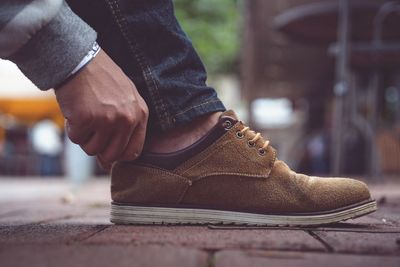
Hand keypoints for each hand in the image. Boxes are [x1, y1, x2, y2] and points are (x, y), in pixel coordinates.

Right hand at [55, 50, 148, 168]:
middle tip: (92, 130)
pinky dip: (72, 128)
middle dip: (99, 148)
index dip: (118, 155)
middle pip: (112, 155)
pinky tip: (75, 110)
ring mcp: (108, 119)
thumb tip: (108, 162)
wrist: (79, 59)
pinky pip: (76, 138)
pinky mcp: (87, 118)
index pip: (133, 152)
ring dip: (84, 136)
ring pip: (92, 149)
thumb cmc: (101, 79)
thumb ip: (125, 126)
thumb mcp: (125, 98)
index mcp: (140, 114)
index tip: (107, 150)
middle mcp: (127, 119)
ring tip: (85, 114)